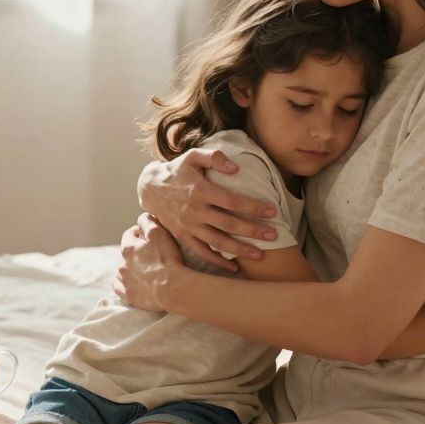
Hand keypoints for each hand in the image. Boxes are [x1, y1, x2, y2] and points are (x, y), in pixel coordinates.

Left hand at [112, 214, 186, 311]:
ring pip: (121, 270)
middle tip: (150, 253)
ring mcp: (124, 280)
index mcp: (128, 247)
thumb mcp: (158, 232)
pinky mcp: (128, 295)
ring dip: (129, 267)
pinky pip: (118, 286)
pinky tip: (132, 282)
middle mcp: (122, 263)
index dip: (139, 233)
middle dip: (135, 251)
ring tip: (143, 269)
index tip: (147, 235)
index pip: (129, 235)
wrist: (171, 289)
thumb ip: (147, 221)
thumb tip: (142, 218)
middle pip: (125, 253)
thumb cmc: (167, 260)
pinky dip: (123, 282)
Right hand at [137, 150, 278, 271]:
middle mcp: (195, 210)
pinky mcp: (183, 236)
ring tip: (260, 255)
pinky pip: (202, 252)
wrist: (150, 188)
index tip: (272, 211)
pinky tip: (234, 267)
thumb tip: (236, 168)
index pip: (232, 201)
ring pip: (218, 242)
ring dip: (240, 250)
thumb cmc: (177, 170)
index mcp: (200, 190)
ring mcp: (188, 226)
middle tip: (274, 235)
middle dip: (253, 231)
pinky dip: (217, 261)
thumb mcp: (193, 156)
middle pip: (229, 224)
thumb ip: (214, 157)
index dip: (253, 207)